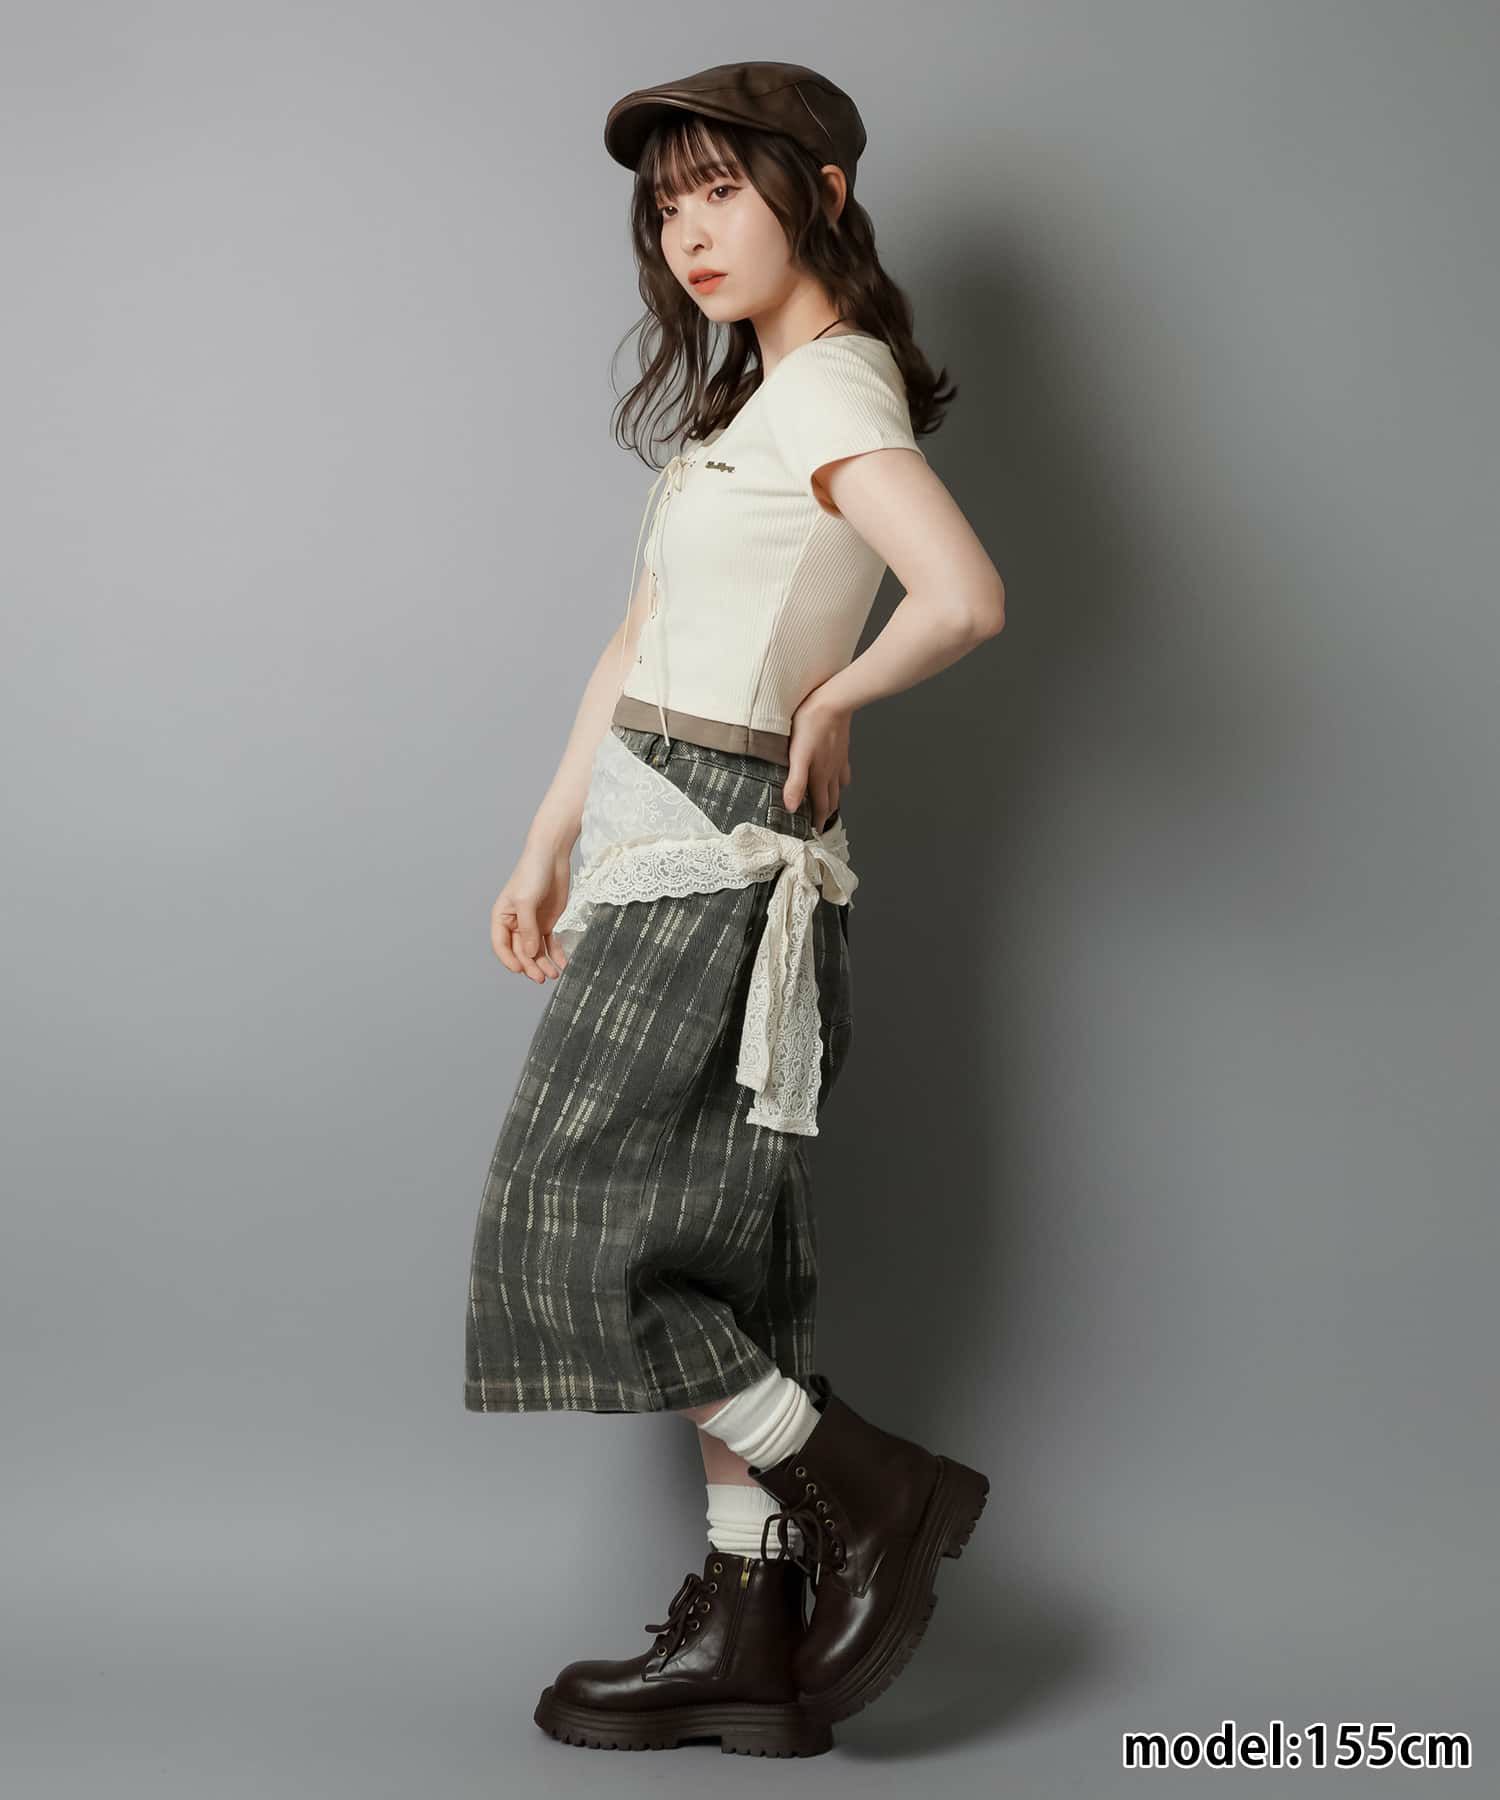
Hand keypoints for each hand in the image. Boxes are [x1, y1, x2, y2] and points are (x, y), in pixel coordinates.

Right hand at [491, 838, 573, 982]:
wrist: (553, 857)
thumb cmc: (532, 873)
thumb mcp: (526, 902)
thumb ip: (527, 929)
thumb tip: (529, 953)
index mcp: (502, 917)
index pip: (501, 945)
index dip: (509, 960)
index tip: (520, 970)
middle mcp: (515, 923)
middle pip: (520, 951)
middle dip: (530, 966)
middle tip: (541, 978)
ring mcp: (532, 923)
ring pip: (535, 950)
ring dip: (544, 964)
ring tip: (554, 975)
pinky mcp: (547, 921)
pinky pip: (550, 943)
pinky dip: (556, 954)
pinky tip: (562, 964)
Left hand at [781, 695, 852, 831]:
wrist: (833, 700)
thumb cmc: (811, 724)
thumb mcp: (798, 756)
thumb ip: (796, 783)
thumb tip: (793, 808)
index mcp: (819, 776)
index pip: (821, 806)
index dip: (818, 821)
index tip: (816, 833)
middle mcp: (831, 772)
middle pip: (831, 799)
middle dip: (826, 813)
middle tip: (820, 823)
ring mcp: (838, 760)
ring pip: (838, 786)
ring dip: (833, 798)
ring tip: (828, 805)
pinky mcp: (841, 748)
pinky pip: (842, 770)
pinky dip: (840, 780)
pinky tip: (836, 775)